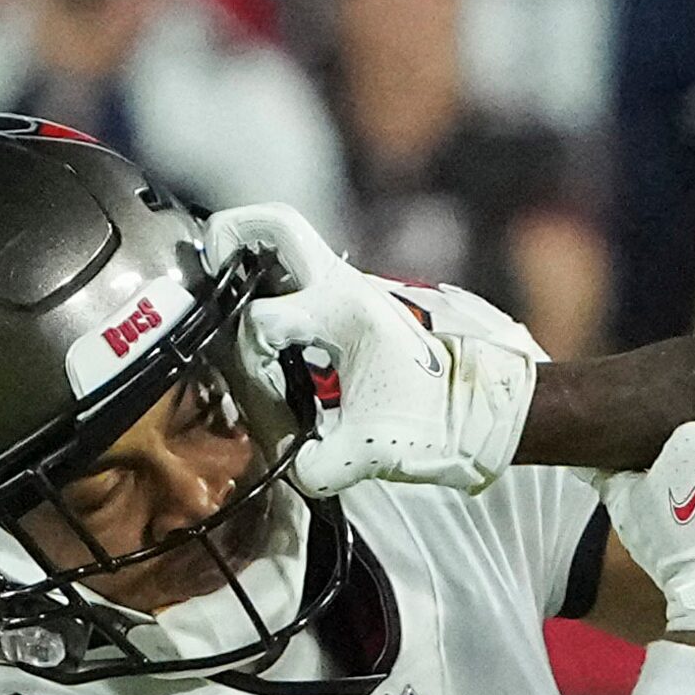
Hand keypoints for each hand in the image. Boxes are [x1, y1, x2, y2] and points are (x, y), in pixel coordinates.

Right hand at [202, 203, 540, 497]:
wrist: (488, 412)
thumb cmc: (439, 424)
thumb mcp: (378, 453)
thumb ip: (323, 466)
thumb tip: (289, 470)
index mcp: (345, 314)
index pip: (261, 318)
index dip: (246, 360)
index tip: (263, 394)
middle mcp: (345, 288)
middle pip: (275, 224)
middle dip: (231, 234)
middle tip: (206, 268)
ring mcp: (350, 291)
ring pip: (289, 241)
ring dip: (250, 257)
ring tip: (223, 298)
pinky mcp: (353, 306)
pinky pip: (301, 275)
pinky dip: (272, 285)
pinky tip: (263, 332)